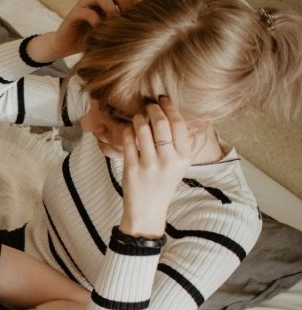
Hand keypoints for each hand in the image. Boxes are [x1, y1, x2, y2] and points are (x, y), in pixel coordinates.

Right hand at [50, 0, 136, 57]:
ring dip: (110, 9)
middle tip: (126, 17)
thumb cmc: (89, 39)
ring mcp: (83, 5)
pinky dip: (95, 20)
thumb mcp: (109, 31)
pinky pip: (85, 11)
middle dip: (123, 0)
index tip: (136, 17)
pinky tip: (99, 31)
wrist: (65, 46)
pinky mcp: (72, 15)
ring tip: (113, 24)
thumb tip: (143, 26)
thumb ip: (121, 24)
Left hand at [120, 97, 193, 236]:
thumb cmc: (163, 183)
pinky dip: (127, 132)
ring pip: (142, 130)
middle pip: (161, 123)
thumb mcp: (180, 165)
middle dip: (152, 109)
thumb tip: (176, 114)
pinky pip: (128, 142)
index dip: (170, 107)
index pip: (179, 124)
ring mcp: (149, 165)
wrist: (148, 209)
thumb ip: (180, 143)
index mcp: (183, 158)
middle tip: (148, 106)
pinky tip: (128, 131)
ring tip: (138, 118)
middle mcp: (168, 161)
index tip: (163, 100)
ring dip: (138, 119)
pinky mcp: (132, 169)